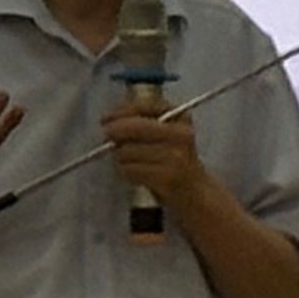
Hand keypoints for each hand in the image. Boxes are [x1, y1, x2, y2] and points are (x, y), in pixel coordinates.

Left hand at [102, 110, 217, 212]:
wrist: (194, 191)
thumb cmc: (173, 158)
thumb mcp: (164, 133)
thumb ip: (140, 122)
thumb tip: (108, 121)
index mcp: (180, 117)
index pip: (144, 106)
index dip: (120, 112)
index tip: (105, 119)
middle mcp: (181, 134)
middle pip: (136, 127)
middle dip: (115, 132)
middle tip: (107, 138)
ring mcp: (175, 156)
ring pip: (129, 150)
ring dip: (120, 157)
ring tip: (128, 161)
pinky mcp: (167, 177)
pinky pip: (131, 170)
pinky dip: (127, 172)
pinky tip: (135, 174)